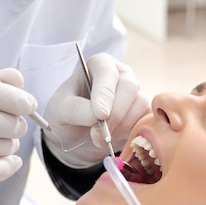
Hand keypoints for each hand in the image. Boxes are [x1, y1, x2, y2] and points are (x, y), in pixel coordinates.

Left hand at [43, 53, 149, 167]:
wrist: (75, 135)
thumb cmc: (66, 115)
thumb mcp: (60, 111)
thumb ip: (76, 109)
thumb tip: (99, 116)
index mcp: (99, 65)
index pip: (107, 72)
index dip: (104, 94)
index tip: (100, 115)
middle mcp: (121, 74)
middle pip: (128, 87)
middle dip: (114, 115)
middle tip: (97, 135)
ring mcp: (135, 92)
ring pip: (139, 104)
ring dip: (120, 127)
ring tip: (99, 139)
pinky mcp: (143, 111)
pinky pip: (146, 120)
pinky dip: (131, 133)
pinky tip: (113, 140)